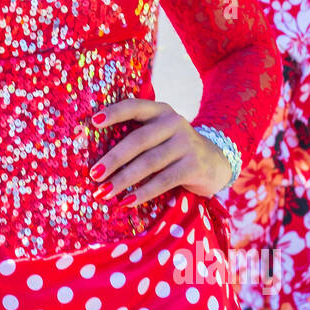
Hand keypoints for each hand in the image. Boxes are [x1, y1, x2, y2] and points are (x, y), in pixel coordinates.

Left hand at [80, 98, 231, 204]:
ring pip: (149, 163)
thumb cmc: (173, 148)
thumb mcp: (159, 134)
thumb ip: (136, 136)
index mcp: (160, 111)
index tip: (93, 122)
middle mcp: (174, 123)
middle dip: (113, 159)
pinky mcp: (194, 166)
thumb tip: (96, 160)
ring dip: (123, 179)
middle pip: (138, 141)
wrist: (216, 161)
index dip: (114, 113)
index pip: (134, 107)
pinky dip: (143, 192)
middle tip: (93, 174)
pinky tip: (127, 202)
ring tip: (103, 192)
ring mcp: (186, 144)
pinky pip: (163, 180)